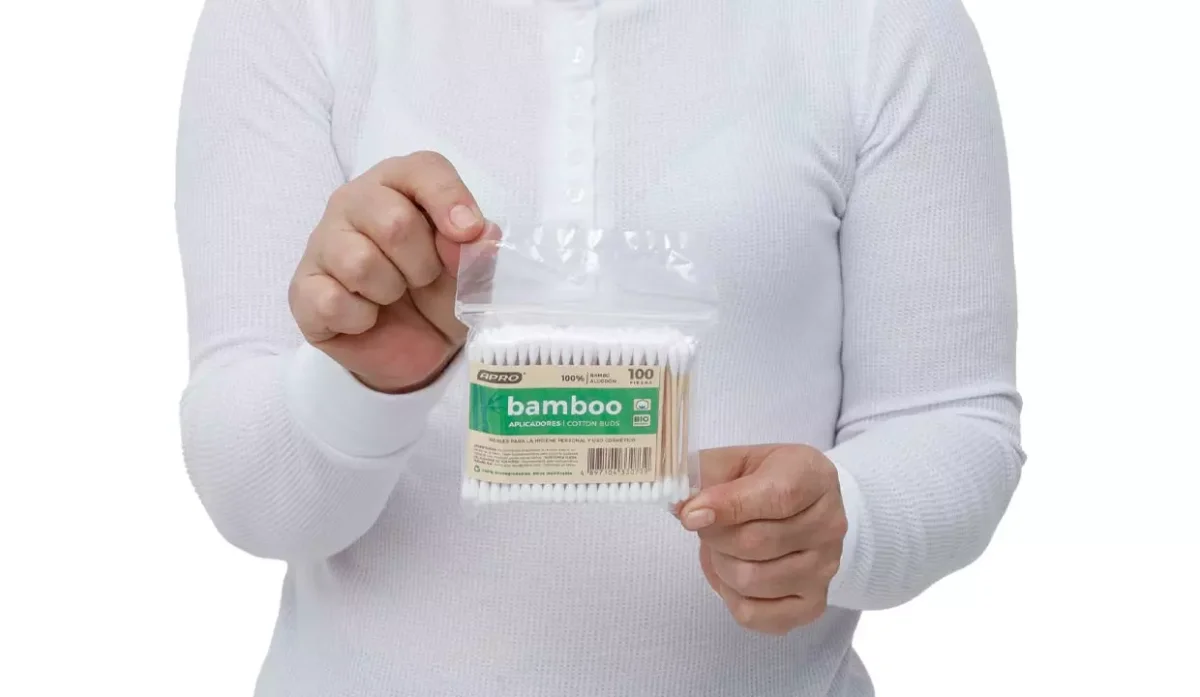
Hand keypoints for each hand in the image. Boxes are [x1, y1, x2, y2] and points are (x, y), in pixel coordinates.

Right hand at [289, 152, 493, 392]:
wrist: (418, 344)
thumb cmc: (441, 290)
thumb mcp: (472, 270)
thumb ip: (479, 249)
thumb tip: (480, 237)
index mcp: (399, 183)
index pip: (423, 169)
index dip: (450, 200)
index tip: (468, 234)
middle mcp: (354, 202)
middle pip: (393, 222)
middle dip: (422, 264)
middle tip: (423, 278)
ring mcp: (322, 242)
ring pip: (359, 263)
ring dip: (390, 291)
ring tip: (393, 296)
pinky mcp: (303, 288)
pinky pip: (332, 301)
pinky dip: (361, 319)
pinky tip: (366, 316)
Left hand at [677, 444, 847, 634]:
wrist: (799, 507)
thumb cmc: (763, 480)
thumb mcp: (735, 461)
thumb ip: (707, 477)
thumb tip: (686, 510)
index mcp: (814, 477)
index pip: (776, 497)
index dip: (727, 506)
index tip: (691, 514)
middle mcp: (829, 524)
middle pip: (755, 543)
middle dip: (715, 536)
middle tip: (707, 526)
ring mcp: (825, 568)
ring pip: (751, 580)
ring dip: (721, 565)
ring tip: (723, 548)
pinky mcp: (812, 604)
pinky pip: (755, 615)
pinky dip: (730, 597)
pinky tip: (733, 574)